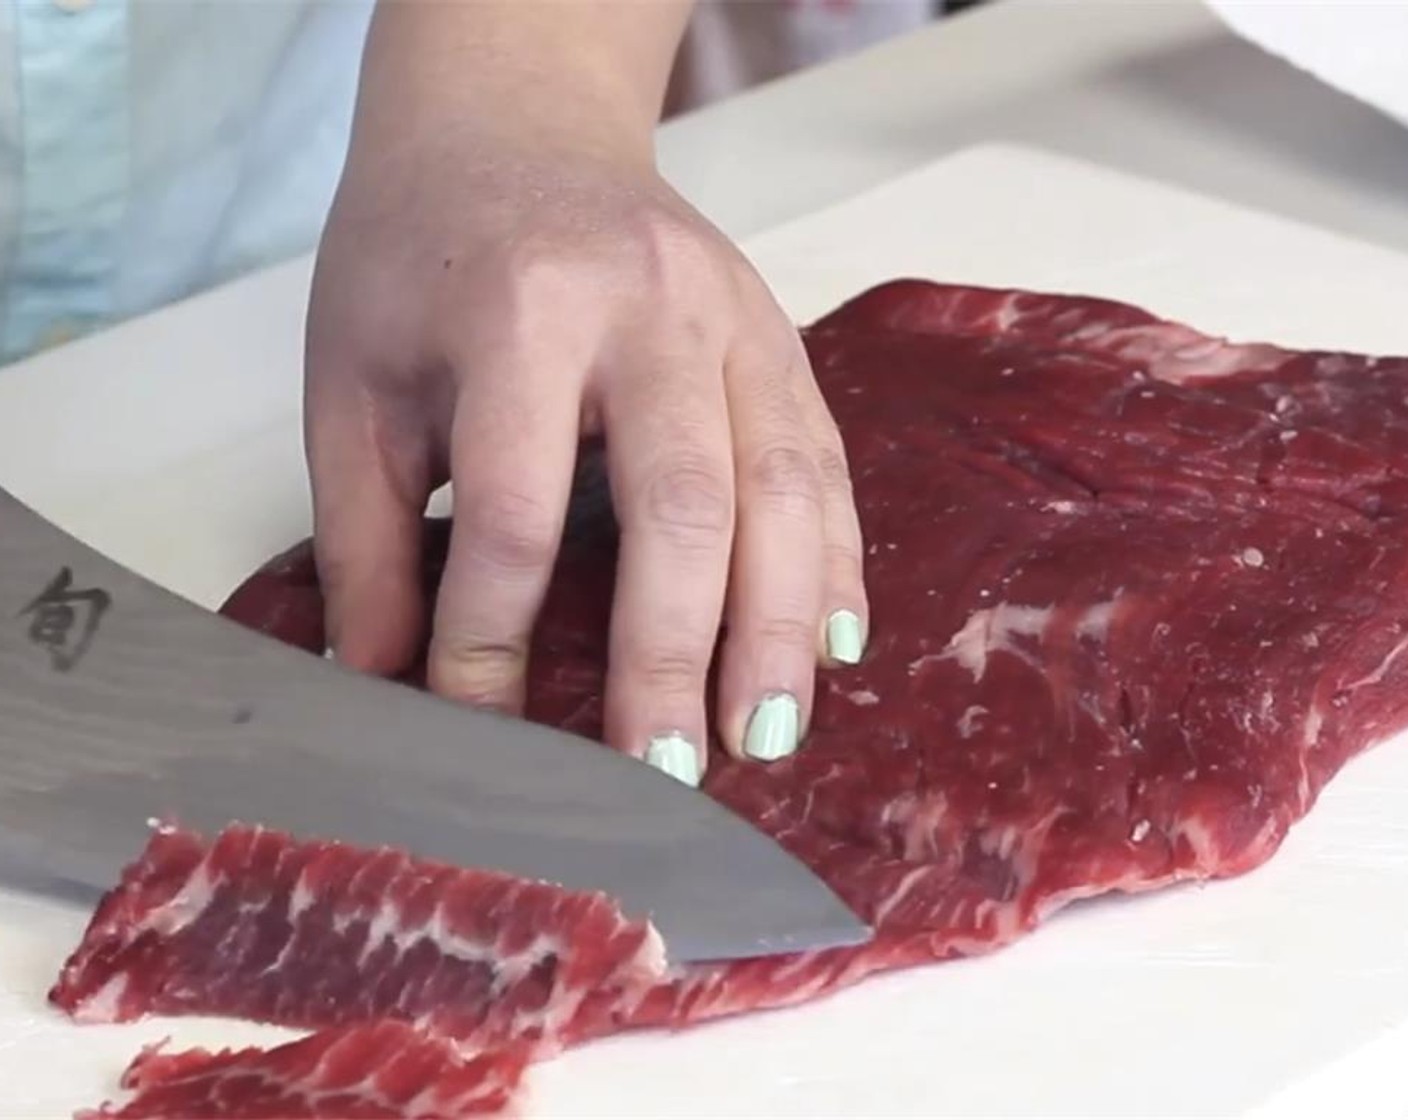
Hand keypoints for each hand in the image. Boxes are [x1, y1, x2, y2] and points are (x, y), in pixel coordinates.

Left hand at [302, 2, 867, 784]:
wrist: (514, 124)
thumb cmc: (420, 256)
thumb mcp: (354, 384)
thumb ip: (368, 538)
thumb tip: (385, 687)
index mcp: (522, 313)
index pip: (516, 512)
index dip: (492, 639)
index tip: (480, 728)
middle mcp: (651, 310)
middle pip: (683, 507)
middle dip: (677, 655)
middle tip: (670, 777)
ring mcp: (737, 319)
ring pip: (785, 490)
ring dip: (783, 627)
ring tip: (766, 737)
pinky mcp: (782, 338)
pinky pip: (827, 461)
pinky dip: (837, 562)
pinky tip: (834, 647)